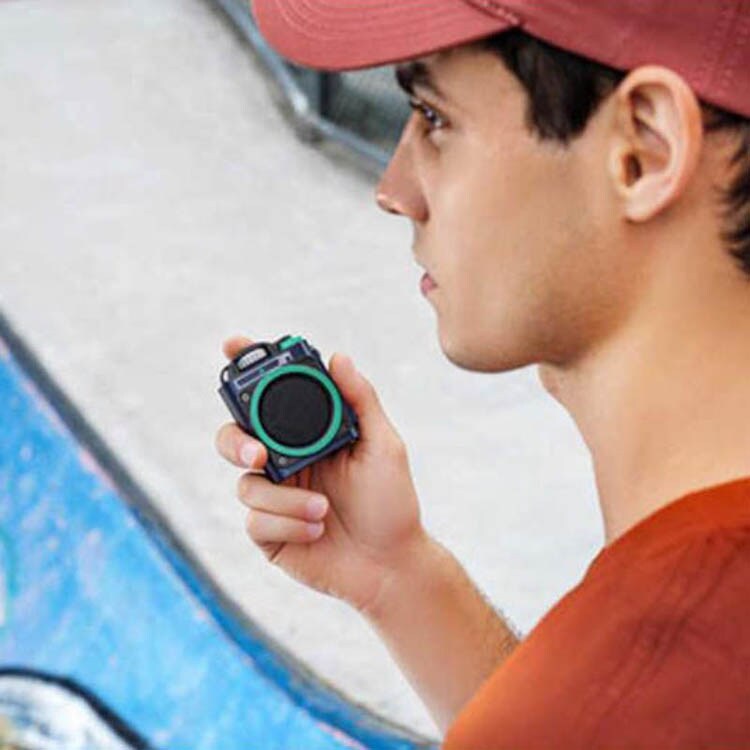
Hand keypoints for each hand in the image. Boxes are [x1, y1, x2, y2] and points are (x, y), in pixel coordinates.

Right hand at [215, 335, 426, 614]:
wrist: (390, 566)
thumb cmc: (392, 503)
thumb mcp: (384, 446)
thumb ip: (361, 401)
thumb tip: (338, 356)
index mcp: (309, 436)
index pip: (271, 397)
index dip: (247, 369)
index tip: (231, 345)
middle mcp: (285, 461)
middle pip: (235, 437)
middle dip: (236, 442)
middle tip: (259, 454)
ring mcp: (274, 497)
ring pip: (246, 484)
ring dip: (287, 499)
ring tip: (324, 511)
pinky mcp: (267, 532)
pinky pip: (255, 520)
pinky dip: (289, 523)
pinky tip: (317, 530)